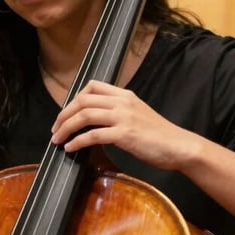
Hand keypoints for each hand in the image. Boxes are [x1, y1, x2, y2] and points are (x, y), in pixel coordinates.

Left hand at [50, 80, 200, 170]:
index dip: (74, 99)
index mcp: (125, 95)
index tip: (66, 113)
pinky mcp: (124, 134)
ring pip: (85, 115)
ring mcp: (123, 117)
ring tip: (57, 139)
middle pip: (83, 101)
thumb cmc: (159, 135)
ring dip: (66, 128)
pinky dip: (77, 141)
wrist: (179, 146)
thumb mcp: (138, 114)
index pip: (92, 86)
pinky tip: (71, 148)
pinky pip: (93, 135)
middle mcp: (122, 102)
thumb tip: (95, 121)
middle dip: (64, 115)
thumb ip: (118, 112)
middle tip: (55, 129)